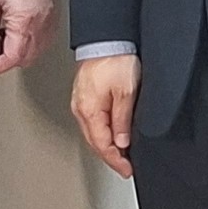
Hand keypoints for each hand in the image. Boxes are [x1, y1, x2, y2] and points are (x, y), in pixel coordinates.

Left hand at [0, 0, 56, 74]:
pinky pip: (42, 42)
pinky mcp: (53, 20)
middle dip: (6, 61)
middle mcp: (40, 28)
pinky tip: (18, 32)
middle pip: (24, 60)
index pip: (11, 59)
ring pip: (34, 54)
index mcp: (23, 25)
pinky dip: (29, 43)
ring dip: (18, 53)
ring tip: (4, 38)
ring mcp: (49, 25)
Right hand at [71, 54, 140, 176]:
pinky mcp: (84, 94)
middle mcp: (81, 108)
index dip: (116, 161)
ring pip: (93, 132)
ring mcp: (81, 101)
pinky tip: (112, 132)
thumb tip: (122, 142)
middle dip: (110, 157)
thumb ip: (123, 120)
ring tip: (120, 154)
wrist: (108, 38)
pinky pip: (92, 120)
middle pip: (95, 141)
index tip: (127, 170)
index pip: (102, 145)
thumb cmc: (116, 59)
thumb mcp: (126, 93)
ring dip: (106, 144)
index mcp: (89, 110)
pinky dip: (102, 131)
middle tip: (125, 166)